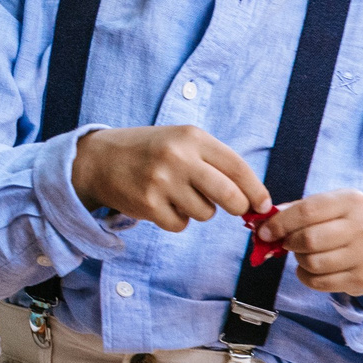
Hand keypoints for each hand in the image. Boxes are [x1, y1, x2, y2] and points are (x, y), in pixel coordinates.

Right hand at [71, 126, 267, 230]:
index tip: (263, 205)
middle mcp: (178, 156)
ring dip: (198, 211)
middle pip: (230, 196)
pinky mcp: (148, 203)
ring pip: (206, 214)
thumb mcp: (181, 142)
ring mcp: (162, 180)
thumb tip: (254, 200)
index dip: (256, 191)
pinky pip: (181, 225)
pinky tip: (161, 204)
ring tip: (177, 195)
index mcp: (191, 137)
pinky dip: (176, 220)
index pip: (238, 167)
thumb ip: (215, 163)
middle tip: (232, 208)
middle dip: (238, 208)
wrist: (99, 158)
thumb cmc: (149, 152)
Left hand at [258, 190, 362, 308]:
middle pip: (309, 240)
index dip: (280, 223)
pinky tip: (310, 269)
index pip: (307, 211)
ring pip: (313, 263)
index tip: (264, 231)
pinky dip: (306, 277)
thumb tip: (264, 221)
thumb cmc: (351, 223)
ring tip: (302, 253)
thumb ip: (298, 209)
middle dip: (288, 242)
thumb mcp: (333, 205)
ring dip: (298, 260)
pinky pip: (320, 283)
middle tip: (286, 242)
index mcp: (352, 201)